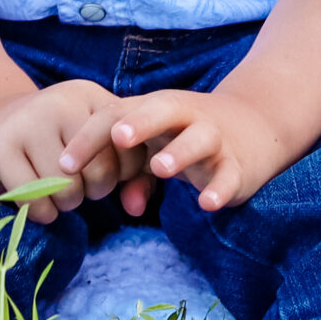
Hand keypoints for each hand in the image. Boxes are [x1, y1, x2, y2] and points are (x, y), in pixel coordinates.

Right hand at [0, 81, 148, 223]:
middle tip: (81, 187)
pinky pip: (33, 200)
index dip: (124, 172)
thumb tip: (136, 207)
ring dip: (66, 204)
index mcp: (89, 95)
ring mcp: (26, 122)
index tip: (109, 174)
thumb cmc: (56, 139)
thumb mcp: (94, 138)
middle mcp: (59, 102)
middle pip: (99, 170)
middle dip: (94, 191)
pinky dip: (42, 213)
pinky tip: (40, 204)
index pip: (127, 145)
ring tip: (59, 193)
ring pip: (66, 189)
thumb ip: (130, 170)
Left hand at [82, 90, 289, 212]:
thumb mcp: (160, 150)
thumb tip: (127, 209)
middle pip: (161, 110)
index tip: (64, 166)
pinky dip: (219, 189)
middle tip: (119, 138)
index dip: (90, 138)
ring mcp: (215, 139)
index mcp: (156, 110)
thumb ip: (137, 177)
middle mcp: (186, 117)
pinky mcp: (239, 165)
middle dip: (140, 122)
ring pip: (199, 139)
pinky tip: (206, 203)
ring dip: (179, 152)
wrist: (256, 125)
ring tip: (160, 167)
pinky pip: (229, 176)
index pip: (117, 115)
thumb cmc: (189, 137)